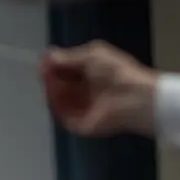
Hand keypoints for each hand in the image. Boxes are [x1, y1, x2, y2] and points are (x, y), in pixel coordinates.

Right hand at [39, 41, 156, 138]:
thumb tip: (47, 58)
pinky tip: (54, 95)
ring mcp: (84, 110)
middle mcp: (86, 92)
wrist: (134, 98)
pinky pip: (63, 117)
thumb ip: (67, 57)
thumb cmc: (118, 73)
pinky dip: (56, 106)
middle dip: (50, 78)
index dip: (53, 66)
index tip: (44, 62)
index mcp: (91, 74)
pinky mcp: (82, 125)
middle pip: (59, 86)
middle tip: (45, 72)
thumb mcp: (91, 55)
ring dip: (51, 90)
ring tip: (49, 81)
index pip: (65, 71)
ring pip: (58, 102)